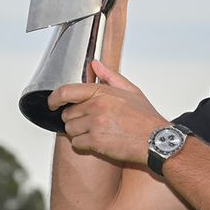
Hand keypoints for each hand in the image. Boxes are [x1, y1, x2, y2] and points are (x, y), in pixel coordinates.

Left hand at [49, 59, 168, 165]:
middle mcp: (96, 106)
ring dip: (78, 133)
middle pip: (67, 113)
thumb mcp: (131, 91)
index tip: (52, 104)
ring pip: (70, 129)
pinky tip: (97, 143)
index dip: (54, 98)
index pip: (67, 91)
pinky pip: (76, 143)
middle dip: (75, 119)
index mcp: (102, 92)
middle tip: (90, 123)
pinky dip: (83, 145)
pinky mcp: (96, 141)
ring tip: (96, 133)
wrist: (157, 141)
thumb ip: (110, 76)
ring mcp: (95, 124)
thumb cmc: (146, 118)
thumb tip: (95, 64)